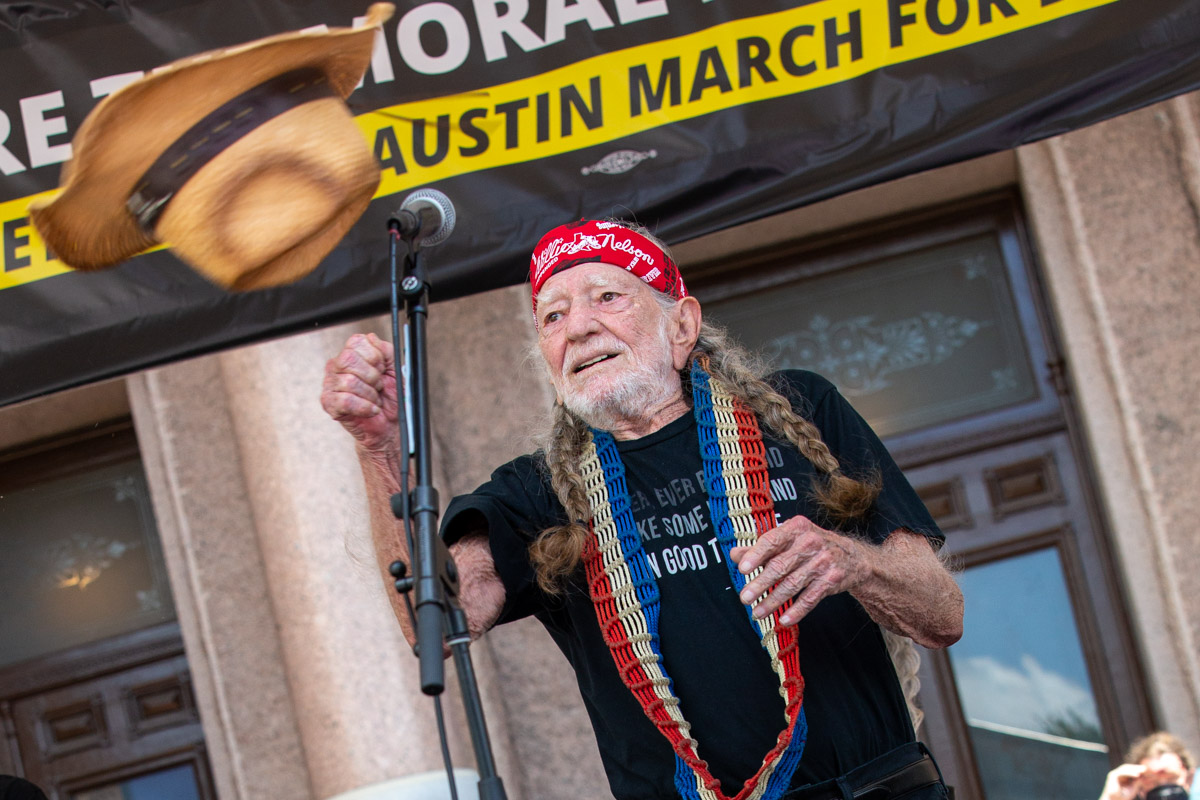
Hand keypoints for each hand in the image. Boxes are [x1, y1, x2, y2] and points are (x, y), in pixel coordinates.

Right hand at [320, 332, 400, 454]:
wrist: (390, 424)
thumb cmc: (391, 397)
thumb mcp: (395, 369)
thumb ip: (386, 351)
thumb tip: (372, 338)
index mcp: (352, 354)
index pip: (356, 342)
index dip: (374, 357)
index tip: (382, 369)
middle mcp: (337, 366)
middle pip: (350, 359)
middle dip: (372, 376)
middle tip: (378, 387)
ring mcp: (330, 384)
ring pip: (350, 382)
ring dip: (370, 395)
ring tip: (374, 400)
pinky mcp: (329, 403)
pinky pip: (346, 401)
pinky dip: (365, 407)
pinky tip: (371, 410)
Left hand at [731, 515, 871, 625]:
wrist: (853, 557)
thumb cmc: (812, 546)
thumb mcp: (789, 540)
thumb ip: (761, 547)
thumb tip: (735, 555)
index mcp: (796, 528)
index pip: (772, 540)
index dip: (756, 555)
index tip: (742, 569)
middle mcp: (810, 542)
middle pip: (780, 565)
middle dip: (760, 584)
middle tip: (744, 598)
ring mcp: (823, 561)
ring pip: (793, 584)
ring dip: (773, 601)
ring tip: (757, 613)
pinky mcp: (832, 580)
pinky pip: (811, 598)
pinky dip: (797, 611)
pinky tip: (783, 620)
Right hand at [1099, 763, 1147, 799]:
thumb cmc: (1122, 797)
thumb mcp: (1132, 789)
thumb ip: (1137, 783)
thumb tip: (1143, 776)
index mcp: (1122, 777)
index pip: (1130, 770)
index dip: (1138, 770)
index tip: (1147, 771)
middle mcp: (1117, 774)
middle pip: (1128, 768)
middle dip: (1137, 767)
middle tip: (1146, 768)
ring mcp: (1114, 774)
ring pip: (1125, 768)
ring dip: (1134, 769)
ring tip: (1143, 771)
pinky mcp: (1112, 776)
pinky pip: (1122, 772)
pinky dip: (1130, 773)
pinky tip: (1138, 775)